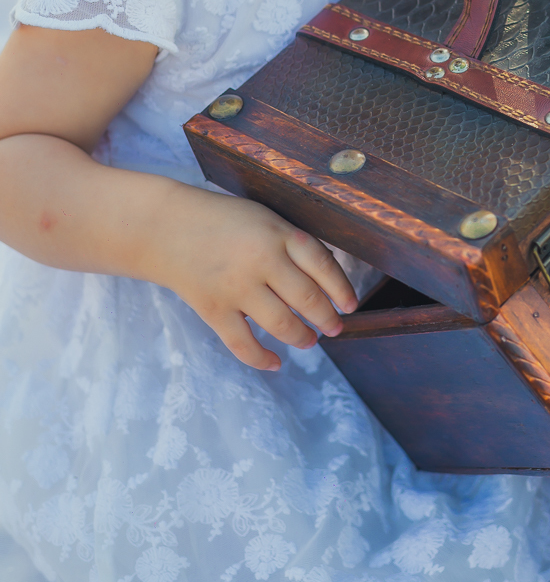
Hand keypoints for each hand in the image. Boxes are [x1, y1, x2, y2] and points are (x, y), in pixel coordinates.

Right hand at [153, 185, 357, 370]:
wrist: (166, 227)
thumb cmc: (222, 220)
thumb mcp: (263, 218)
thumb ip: (291, 243)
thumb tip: (326, 279)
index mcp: (279, 234)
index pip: (323, 266)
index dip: (342, 289)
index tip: (350, 305)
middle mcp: (262, 261)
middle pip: (308, 299)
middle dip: (327, 318)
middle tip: (335, 327)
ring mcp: (237, 288)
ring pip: (283, 324)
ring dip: (302, 337)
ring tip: (310, 341)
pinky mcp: (215, 310)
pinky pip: (244, 344)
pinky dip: (262, 359)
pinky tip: (275, 363)